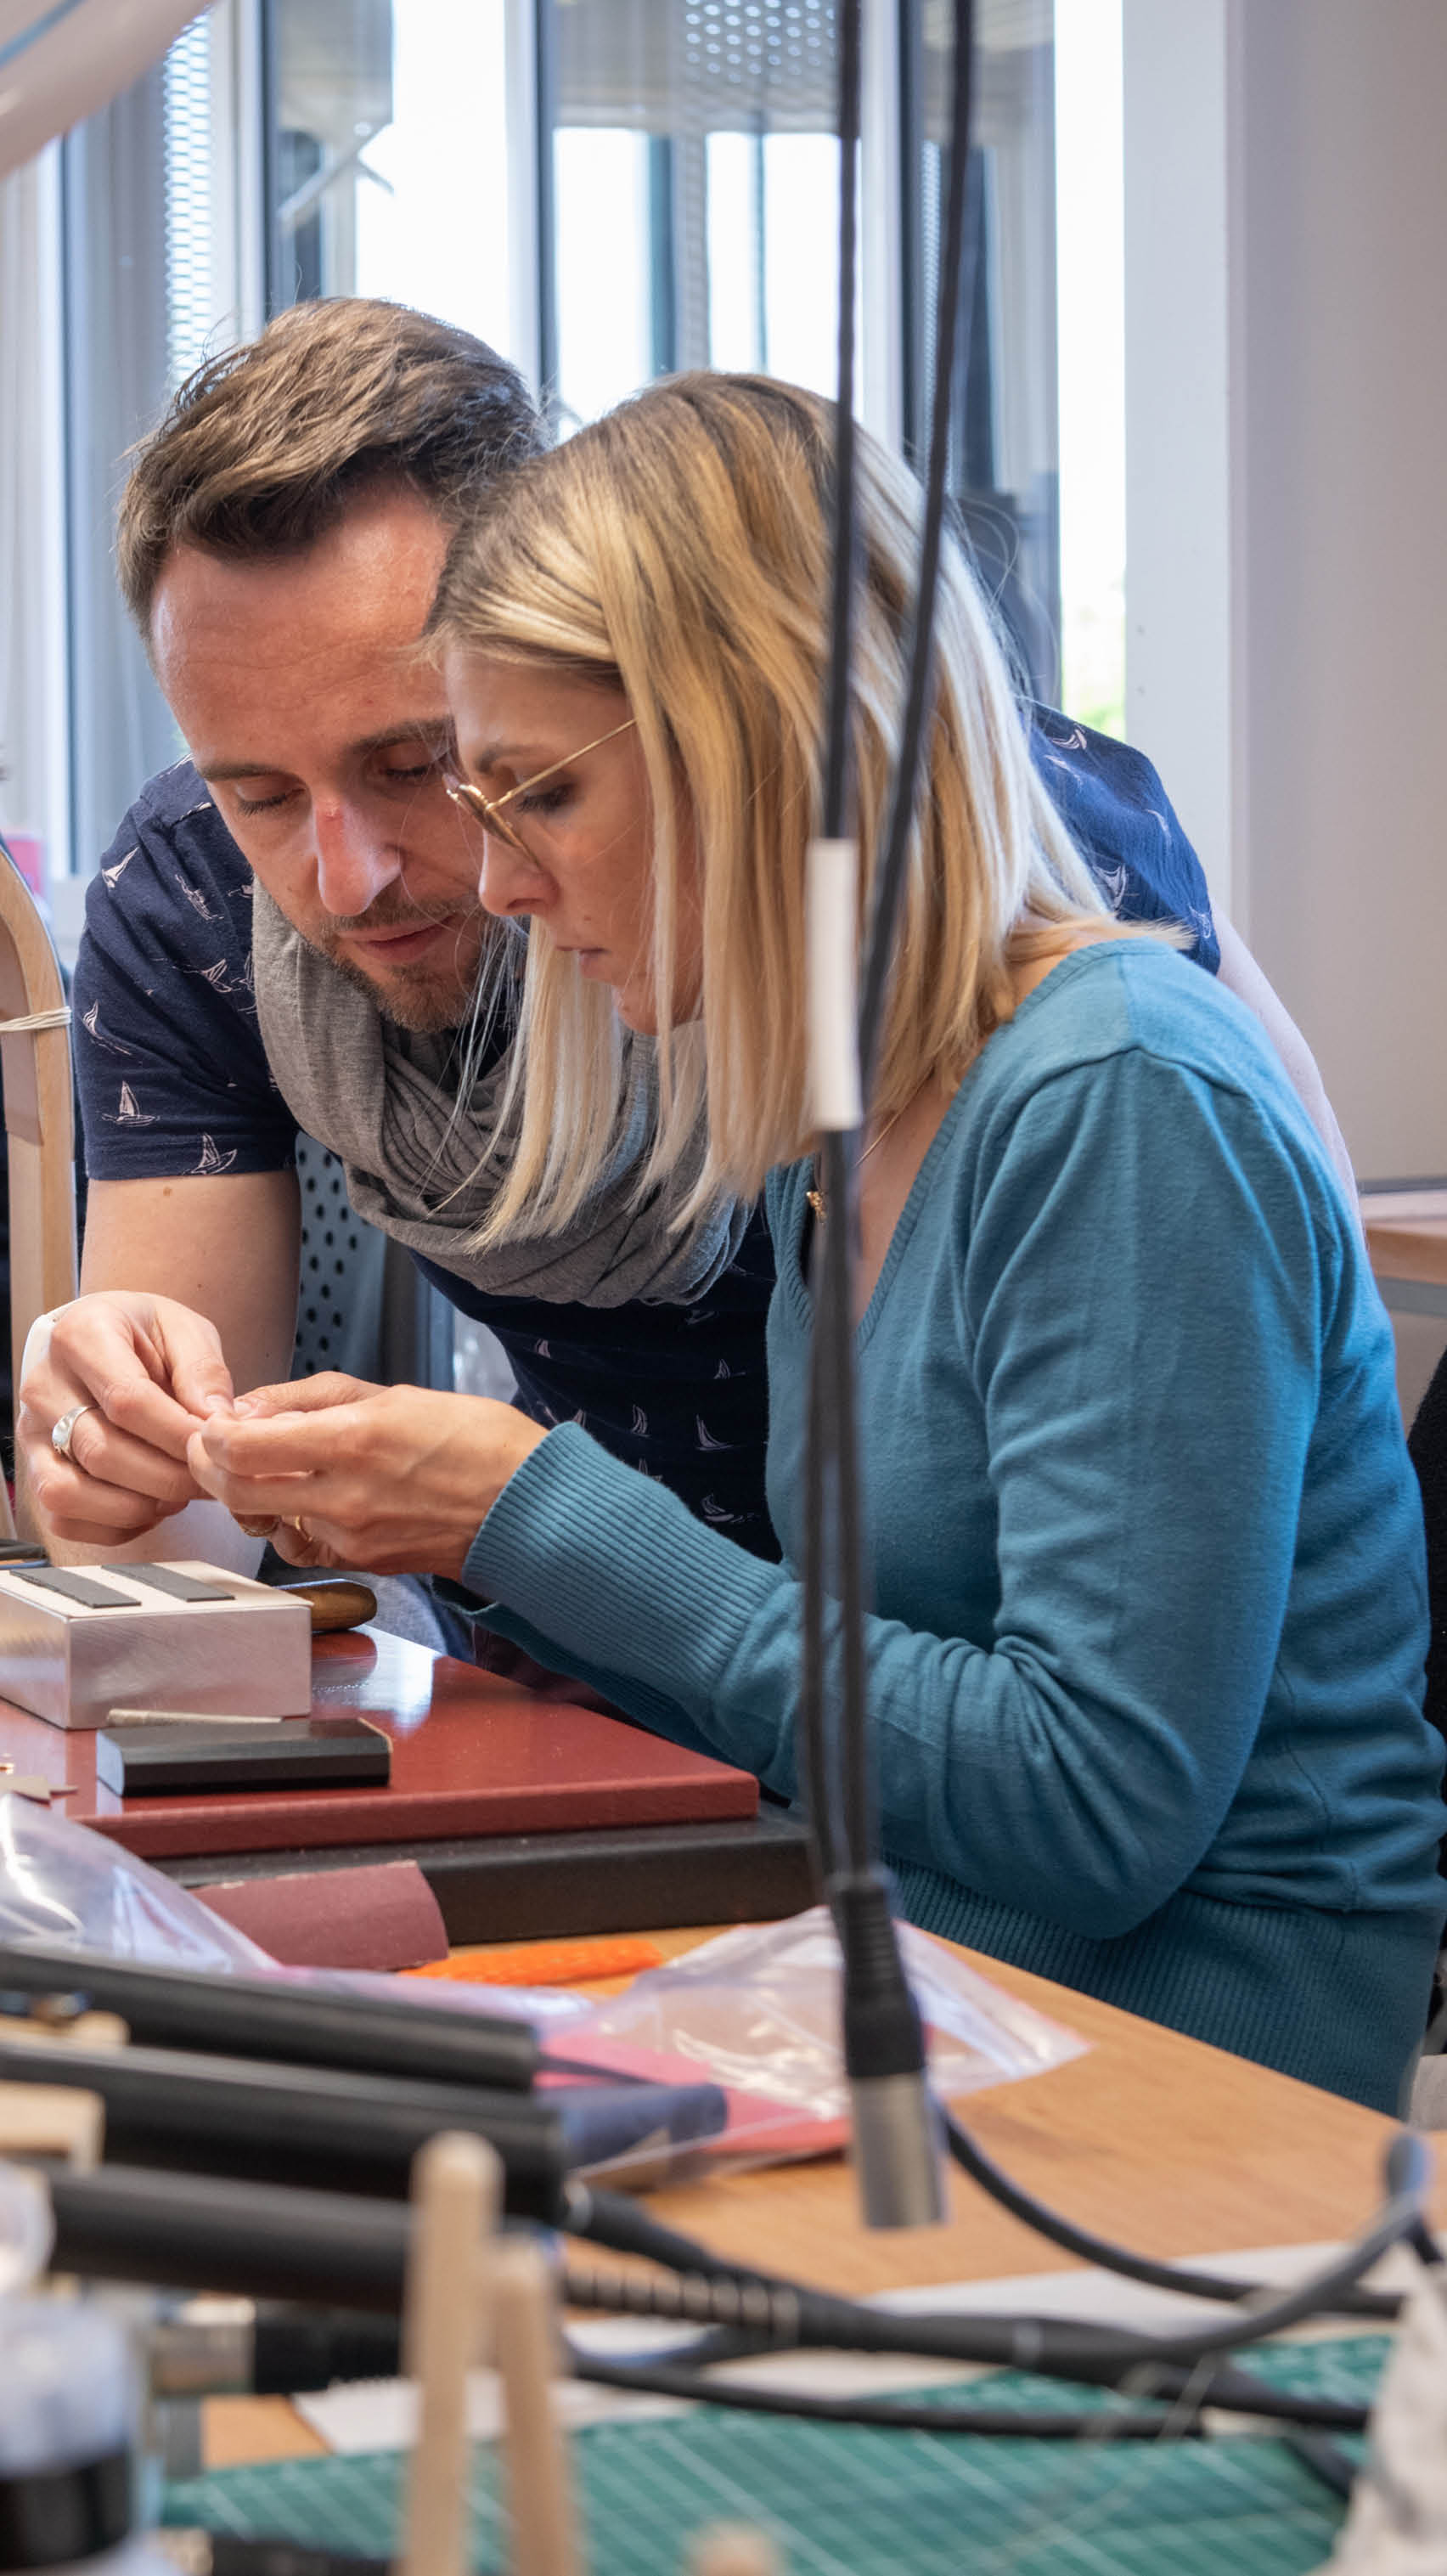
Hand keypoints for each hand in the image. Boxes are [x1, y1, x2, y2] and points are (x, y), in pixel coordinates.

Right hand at [18, 1294, 236, 1546]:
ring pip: (71, 1492)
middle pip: (100, 1451)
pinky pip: (63, 1518)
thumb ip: (204, 1372)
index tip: (215, 1446)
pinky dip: (112, 1526)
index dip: (178, 1434)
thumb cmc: (147, 1336)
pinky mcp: (34, 1470)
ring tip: (177, 1494)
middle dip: (167, 1477)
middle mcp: (45, 1386)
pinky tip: (149, 1506)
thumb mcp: (185, 1331)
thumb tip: (218, 1421)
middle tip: (207, 1478)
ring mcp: (32, 1433)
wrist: (105, 1340)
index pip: (127, 1400)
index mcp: (81, 1335)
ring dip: (136, 1507)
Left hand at [186, 1374, 547, 1578]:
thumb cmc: (475, 1441)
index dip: (212, 1434)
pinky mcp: (361, 1563)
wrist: (528, 1508)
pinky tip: (310, 1500)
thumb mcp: (392, 1393)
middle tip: (212, 1448)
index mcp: (354, 1441)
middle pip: (237, 1492)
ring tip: (271, 1467)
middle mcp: (345, 1496)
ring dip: (253, 1494)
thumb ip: (312, 1398)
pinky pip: (301, 1543)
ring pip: (267, 1519)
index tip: (214, 1422)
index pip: (243, 1447)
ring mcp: (351, 1538)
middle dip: (211, 1468)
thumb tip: (249, 1408)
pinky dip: (291, 1521)